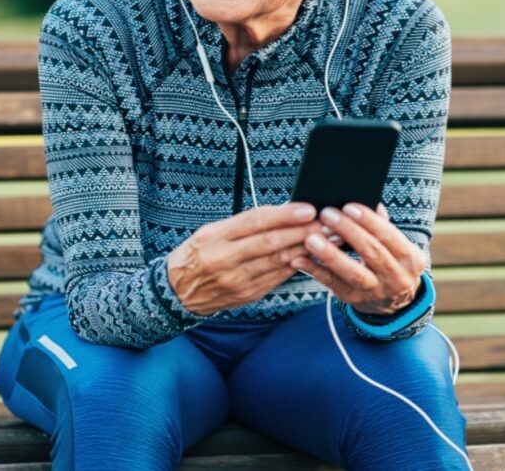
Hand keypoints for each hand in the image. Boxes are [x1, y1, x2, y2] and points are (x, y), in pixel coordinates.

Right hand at [168, 203, 326, 315]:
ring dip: (306, 249)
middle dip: (303, 232)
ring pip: (278, 262)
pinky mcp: (247, 295)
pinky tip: (310, 257)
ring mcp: (236, 280)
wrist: (177, 291)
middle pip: (271, 243)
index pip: (255, 222)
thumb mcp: (210, 232)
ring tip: (327, 239)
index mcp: (215, 237)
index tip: (308, 209)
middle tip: (327, 224)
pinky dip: (295, 266)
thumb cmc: (196, 254)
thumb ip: (243, 224)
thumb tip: (281, 213)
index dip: (284, 215)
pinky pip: (276, 278)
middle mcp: (225, 259)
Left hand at [291, 203, 425, 315]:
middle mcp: (397, 278)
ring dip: (330, 255)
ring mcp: (375, 292)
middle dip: (348, 231)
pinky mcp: (353, 299)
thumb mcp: (394, 243)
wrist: (392, 298)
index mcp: (410, 259)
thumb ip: (381, 223)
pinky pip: (332, 284)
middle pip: (371, 252)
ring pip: (352, 273)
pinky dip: (315, 271)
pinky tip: (300, 259)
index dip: (368, 221)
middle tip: (326, 214)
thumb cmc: (388, 257)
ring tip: (311, 239)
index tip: (347, 206)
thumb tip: (367, 198)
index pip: (389, 236)